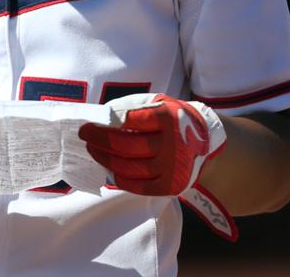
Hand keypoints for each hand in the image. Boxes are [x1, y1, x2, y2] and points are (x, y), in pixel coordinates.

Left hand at [78, 93, 225, 195]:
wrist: (205, 138)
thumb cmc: (171, 118)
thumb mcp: (155, 103)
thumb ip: (130, 108)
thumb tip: (98, 118)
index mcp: (168, 118)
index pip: (131, 121)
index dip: (105, 124)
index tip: (88, 125)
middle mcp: (172, 144)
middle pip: (126, 145)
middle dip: (99, 140)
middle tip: (84, 136)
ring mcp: (172, 167)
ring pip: (129, 167)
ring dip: (104, 159)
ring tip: (92, 150)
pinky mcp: (171, 185)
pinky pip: (139, 186)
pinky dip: (120, 179)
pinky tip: (108, 170)